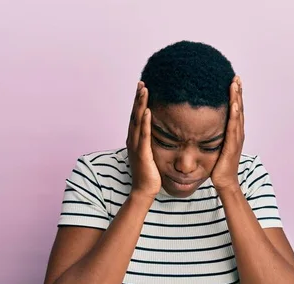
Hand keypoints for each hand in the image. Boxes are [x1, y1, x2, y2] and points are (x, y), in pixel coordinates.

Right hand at [126, 82, 161, 199]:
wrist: (144, 191)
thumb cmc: (149, 174)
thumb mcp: (151, 153)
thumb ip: (153, 142)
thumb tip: (161, 132)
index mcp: (135, 139)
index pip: (136, 116)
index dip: (138, 101)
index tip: (143, 86)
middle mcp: (132, 140)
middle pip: (134, 114)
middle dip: (138, 98)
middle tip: (142, 82)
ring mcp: (136, 146)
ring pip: (137, 121)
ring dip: (140, 105)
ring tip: (144, 89)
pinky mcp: (142, 154)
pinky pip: (144, 135)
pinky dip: (145, 122)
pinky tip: (148, 111)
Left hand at [211, 76, 244, 193]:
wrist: (224, 183)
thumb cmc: (218, 167)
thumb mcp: (214, 146)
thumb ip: (212, 135)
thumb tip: (202, 126)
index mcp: (233, 132)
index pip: (235, 110)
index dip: (234, 95)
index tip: (232, 81)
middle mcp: (237, 133)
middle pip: (239, 108)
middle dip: (237, 92)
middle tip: (235, 77)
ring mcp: (236, 139)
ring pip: (238, 115)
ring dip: (237, 99)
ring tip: (235, 84)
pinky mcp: (232, 146)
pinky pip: (234, 128)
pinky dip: (235, 115)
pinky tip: (234, 104)